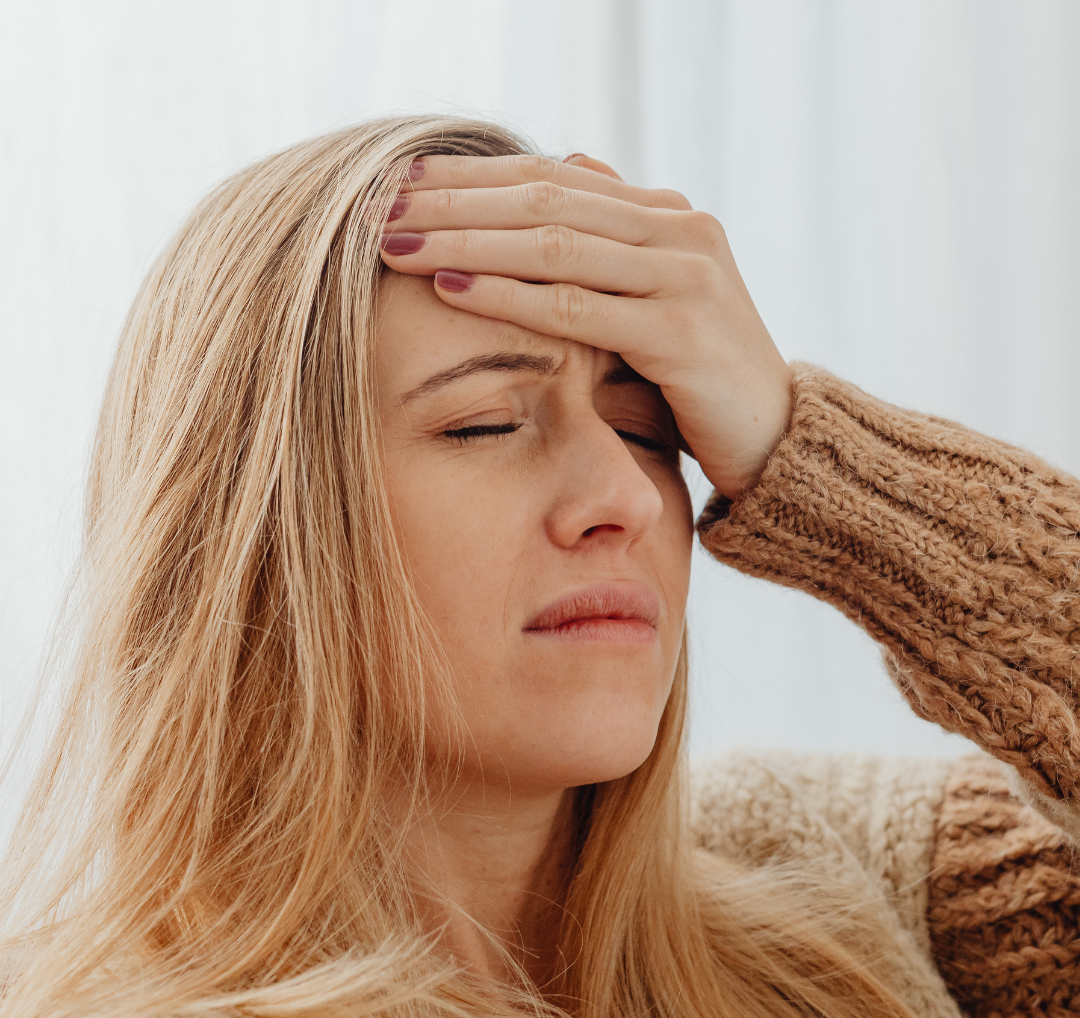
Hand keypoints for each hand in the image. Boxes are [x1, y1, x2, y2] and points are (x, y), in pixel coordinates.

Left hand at [379, 153, 791, 498]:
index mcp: (667, 217)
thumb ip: (616, 242)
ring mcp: (684, 277)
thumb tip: (570, 167)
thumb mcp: (657, 305)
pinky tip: (452, 289)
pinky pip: (577, 308)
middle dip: (455, 202)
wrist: (777, 443)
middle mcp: (679, 231)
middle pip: (543, 201)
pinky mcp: (680, 333)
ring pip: (554, 245)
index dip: (472, 178)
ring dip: (467, 240)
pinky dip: (509, 296)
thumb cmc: (701, 384)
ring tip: (396, 243)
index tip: (400, 184)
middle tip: (378, 206)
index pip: (551, 180)